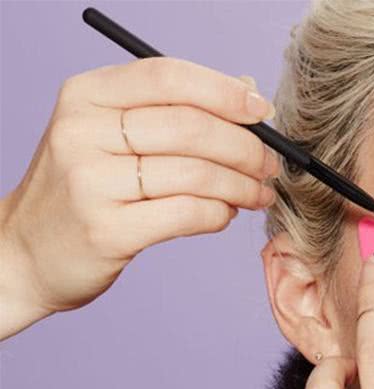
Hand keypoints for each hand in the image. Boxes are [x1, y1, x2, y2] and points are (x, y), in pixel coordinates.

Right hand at [0, 57, 278, 320]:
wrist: (27, 252)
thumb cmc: (86, 187)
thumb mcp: (112, 133)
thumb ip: (175, 107)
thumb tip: (247, 87)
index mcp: (87, 96)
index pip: (169, 78)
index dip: (226, 91)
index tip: (263, 110)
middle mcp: (83, 133)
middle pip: (191, 127)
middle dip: (247, 147)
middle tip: (271, 164)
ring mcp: (91, 183)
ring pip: (197, 173)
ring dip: (242, 185)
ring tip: (258, 193)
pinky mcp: (108, 230)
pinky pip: (188, 213)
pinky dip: (219, 213)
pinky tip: (224, 213)